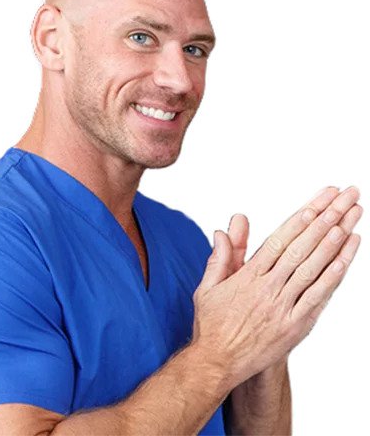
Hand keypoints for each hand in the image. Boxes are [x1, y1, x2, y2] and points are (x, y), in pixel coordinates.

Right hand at [191, 186, 361, 387]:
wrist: (217, 363)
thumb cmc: (212, 324)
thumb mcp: (208, 286)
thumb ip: (220, 256)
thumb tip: (223, 229)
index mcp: (247, 275)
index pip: (279, 239)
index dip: (302, 218)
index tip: (319, 200)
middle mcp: (268, 287)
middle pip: (302, 247)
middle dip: (326, 218)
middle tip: (345, 197)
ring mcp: (284, 307)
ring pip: (314, 267)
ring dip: (336, 241)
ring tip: (352, 218)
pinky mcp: (296, 326)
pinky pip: (319, 296)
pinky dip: (335, 274)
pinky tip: (347, 255)